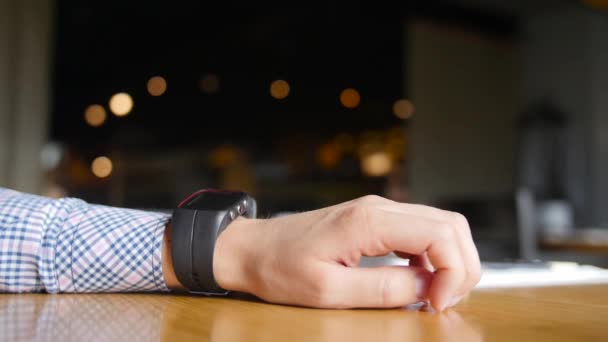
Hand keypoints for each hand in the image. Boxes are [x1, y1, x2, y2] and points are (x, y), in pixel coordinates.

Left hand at [213, 195, 480, 309]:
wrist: (252, 249)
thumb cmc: (280, 268)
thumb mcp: (328, 290)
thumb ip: (383, 289)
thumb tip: (428, 288)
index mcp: (370, 221)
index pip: (441, 234)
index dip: (455, 272)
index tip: (438, 305)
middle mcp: (380, 208)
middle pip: (451, 225)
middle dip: (463, 266)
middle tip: (446, 303)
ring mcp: (378, 211)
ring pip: (440, 225)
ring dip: (451, 261)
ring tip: (437, 296)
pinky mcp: (374, 220)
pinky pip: (420, 231)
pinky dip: (433, 256)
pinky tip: (421, 282)